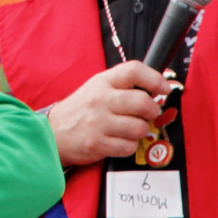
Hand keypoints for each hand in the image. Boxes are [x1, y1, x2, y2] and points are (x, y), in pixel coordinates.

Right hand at [47, 62, 172, 166]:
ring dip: (140, 131)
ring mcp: (98, 122)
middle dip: (152, 111)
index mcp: (102, 82)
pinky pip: (129, 146)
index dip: (154, 78)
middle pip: (142, 102)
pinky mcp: (97, 143)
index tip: (163, 88)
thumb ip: (123, 86)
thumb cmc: (80, 110)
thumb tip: (157, 89)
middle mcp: (100, 100)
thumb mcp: (97, 88)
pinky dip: (129, 145)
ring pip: (139, 127)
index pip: (133, 71)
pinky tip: (120, 141)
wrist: (53, 132)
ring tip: (130, 129)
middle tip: (147, 114)